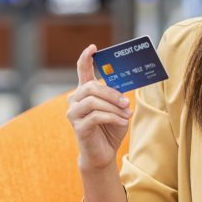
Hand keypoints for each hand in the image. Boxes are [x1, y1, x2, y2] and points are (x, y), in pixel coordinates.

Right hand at [68, 44, 131, 171]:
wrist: (103, 153)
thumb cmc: (110, 129)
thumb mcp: (116, 109)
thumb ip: (116, 97)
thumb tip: (123, 90)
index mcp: (85, 92)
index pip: (82, 70)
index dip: (86, 58)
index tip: (93, 47)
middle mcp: (75, 100)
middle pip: (91, 86)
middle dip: (111, 93)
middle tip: (126, 102)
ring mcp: (74, 113)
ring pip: (93, 101)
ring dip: (114, 107)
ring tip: (126, 114)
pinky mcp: (78, 126)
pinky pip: (97, 116)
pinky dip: (112, 117)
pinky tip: (122, 121)